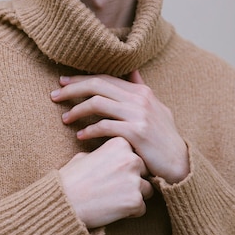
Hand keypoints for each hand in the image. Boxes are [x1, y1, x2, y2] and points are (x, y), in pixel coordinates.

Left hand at [52, 70, 188, 183]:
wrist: (180, 163)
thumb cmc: (164, 137)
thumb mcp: (157, 108)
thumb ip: (141, 90)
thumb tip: (132, 71)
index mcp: (141, 91)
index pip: (105, 78)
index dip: (81, 79)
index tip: (63, 83)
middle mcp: (140, 99)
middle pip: (97, 85)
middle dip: (72, 89)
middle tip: (54, 96)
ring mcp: (138, 115)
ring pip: (98, 103)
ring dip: (77, 110)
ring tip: (65, 119)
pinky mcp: (136, 133)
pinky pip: (104, 126)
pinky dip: (89, 130)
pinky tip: (80, 136)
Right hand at [59, 137, 153, 228]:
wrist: (63, 202)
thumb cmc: (71, 179)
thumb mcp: (84, 156)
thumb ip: (104, 154)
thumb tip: (110, 157)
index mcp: (120, 144)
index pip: (135, 154)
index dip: (125, 166)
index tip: (112, 174)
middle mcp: (131, 159)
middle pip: (145, 171)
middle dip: (134, 180)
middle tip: (113, 189)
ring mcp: (134, 180)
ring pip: (147, 190)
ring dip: (134, 196)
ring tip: (113, 200)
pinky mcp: (135, 201)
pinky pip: (142, 208)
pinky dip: (130, 212)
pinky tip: (113, 210)